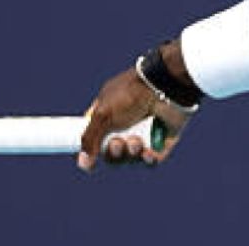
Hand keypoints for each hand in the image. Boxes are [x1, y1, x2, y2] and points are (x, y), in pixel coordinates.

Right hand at [77, 67, 191, 171]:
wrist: (164, 86)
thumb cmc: (130, 94)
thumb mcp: (102, 114)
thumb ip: (89, 138)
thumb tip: (83, 163)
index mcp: (108, 113)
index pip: (95, 136)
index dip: (91, 149)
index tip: (88, 159)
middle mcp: (125, 124)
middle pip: (112, 153)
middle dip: (113, 152)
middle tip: (117, 143)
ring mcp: (145, 133)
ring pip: (131, 158)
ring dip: (131, 154)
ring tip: (136, 143)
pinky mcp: (162, 141)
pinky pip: (152, 160)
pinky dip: (148, 160)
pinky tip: (147, 154)